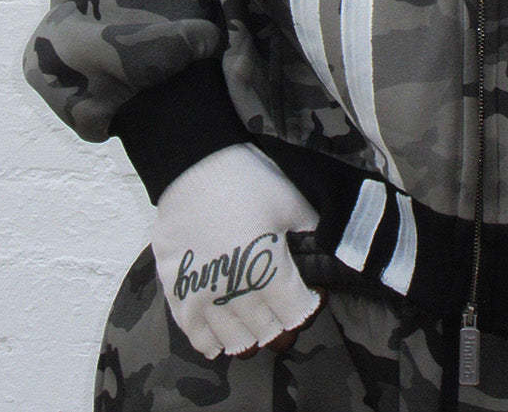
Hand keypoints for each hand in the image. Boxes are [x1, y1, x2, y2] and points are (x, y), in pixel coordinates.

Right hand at [150, 142, 322, 359]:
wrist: (193, 165)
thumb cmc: (248, 181)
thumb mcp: (292, 203)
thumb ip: (314, 235)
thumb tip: (329, 256)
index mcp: (269, 270)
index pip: (296, 314)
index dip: (309, 306)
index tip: (311, 295)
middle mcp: (237, 293)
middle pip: (267, 332)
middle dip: (281, 323)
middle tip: (282, 306)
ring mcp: (203, 298)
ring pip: (234, 341)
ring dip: (250, 336)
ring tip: (255, 322)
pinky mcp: (177, 294)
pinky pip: (197, 337)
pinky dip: (213, 342)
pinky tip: (222, 336)